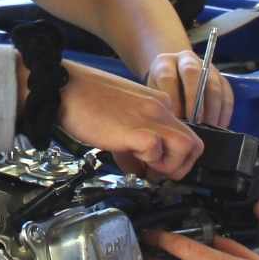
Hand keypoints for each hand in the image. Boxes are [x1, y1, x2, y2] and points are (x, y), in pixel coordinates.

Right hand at [55, 61, 203, 178]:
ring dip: (170, 166)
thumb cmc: (85, 100)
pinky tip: (129, 158)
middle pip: (195, 144)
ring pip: (188, 147)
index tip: (157, 166)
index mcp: (158, 103)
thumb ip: (136, 139)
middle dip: (180, 166)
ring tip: (146, 167)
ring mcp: (151, 118)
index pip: (186, 135)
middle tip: (156, 172)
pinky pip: (158, 151)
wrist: (63, 87)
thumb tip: (139, 167)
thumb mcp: (121, 117)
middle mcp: (161, 108)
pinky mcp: (136, 130)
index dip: (175, 157)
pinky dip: (147, 162)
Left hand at [146, 49, 234, 126]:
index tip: (176, 119)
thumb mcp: (155, 95)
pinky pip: (227, 92)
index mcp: (164, 63)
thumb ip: (162, 105)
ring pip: (213, 83)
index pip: (168, 77)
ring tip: (209, 128)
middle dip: (195, 100)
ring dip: (213, 108)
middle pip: (192, 74)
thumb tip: (175, 125)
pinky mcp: (221, 77)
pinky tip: (220, 126)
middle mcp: (186, 60)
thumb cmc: (161, 91)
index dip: (173, 99)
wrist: (174, 77)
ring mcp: (206, 67)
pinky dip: (225, 111)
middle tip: (196, 122)